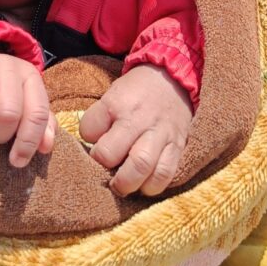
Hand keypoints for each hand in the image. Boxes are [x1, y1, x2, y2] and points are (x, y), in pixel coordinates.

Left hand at [79, 64, 191, 196]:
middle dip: (107, 173)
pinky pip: (166, 174)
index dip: (88, 146)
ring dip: (130, 184)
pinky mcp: (177, 146)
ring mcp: (160, 133)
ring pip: (143, 167)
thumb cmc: (135, 92)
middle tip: (107, 178)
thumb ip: (99, 121)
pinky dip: (153, 185)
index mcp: (117, 104)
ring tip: (124, 186)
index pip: (89, 131)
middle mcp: (139, 119)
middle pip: (114, 154)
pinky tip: (144, 184)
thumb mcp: (111, 96)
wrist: (172, 79)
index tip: (94, 149)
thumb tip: (92, 148)